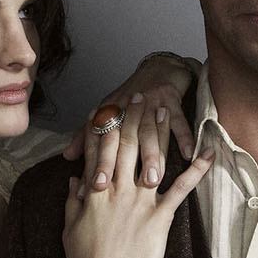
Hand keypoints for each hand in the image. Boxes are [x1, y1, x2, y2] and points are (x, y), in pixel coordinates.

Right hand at [62, 94, 211, 257]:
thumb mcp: (70, 228)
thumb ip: (73, 200)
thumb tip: (76, 179)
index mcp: (93, 192)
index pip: (98, 150)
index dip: (106, 125)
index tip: (111, 106)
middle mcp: (116, 191)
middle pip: (125, 145)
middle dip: (132, 117)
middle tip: (139, 96)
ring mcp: (139, 203)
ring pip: (150, 158)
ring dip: (158, 131)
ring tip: (163, 107)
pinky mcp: (159, 218)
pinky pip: (180, 190)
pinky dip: (196, 171)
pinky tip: (207, 154)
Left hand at [64, 53, 197, 192]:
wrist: (159, 69)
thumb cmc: (131, 96)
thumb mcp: (107, 112)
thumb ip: (86, 136)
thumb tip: (67, 157)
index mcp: (109, 113)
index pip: (99, 141)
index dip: (96, 163)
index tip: (94, 186)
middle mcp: (127, 108)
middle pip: (122, 139)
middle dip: (119, 163)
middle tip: (119, 188)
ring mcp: (149, 103)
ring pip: (149, 133)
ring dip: (152, 155)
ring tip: (153, 179)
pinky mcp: (171, 100)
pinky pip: (179, 121)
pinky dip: (184, 137)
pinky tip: (189, 154)